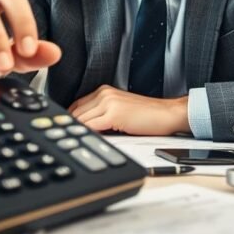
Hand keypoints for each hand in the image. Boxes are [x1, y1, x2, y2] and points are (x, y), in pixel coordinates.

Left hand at [69, 85, 189, 134]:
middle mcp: (104, 93)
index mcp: (104, 91)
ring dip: (78, 132)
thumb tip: (84, 129)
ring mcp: (108, 102)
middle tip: (68, 140)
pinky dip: (87, 135)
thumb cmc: (147, 115)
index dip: (70, 120)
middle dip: (71, 128)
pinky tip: (87, 141)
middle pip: (76, 113)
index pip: (76, 105)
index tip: (66, 131)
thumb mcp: (120, 110)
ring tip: (76, 143)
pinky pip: (92, 127)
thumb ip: (101, 114)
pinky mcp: (114, 114)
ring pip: (81, 120)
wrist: (167, 114)